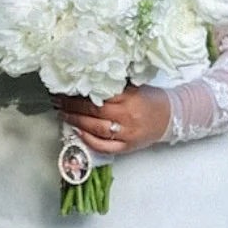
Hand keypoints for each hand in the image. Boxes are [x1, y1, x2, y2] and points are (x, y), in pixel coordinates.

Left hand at [52, 86, 170, 155]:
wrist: (170, 117)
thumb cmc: (150, 99)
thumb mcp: (135, 86)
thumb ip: (114, 86)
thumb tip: (86, 79)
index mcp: (129, 98)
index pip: (98, 95)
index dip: (79, 93)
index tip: (65, 88)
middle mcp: (127, 117)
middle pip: (94, 111)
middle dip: (72, 106)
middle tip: (57, 100)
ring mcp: (126, 134)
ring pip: (95, 129)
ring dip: (75, 120)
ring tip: (62, 113)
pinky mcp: (126, 147)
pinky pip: (104, 146)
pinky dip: (88, 140)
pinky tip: (77, 131)